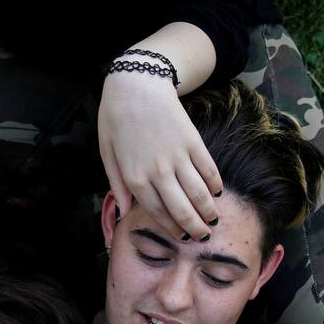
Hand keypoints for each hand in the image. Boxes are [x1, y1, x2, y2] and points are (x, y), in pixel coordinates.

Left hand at [97, 72, 221, 241]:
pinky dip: (215, 184)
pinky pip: (208, 170)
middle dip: (195, 229)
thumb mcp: (107, 153)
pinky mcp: (193, 142)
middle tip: (203, 238)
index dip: (172, 229)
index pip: (158, 213)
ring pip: (199, 194)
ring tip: (214, 221)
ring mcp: (178, 157)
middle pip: (182, 210)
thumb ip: (117, 185)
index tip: (181, 237)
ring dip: (209, 211)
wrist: (137, 85)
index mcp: (135, 178)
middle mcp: (158, 172)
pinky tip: (216, 193)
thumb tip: (124, 212)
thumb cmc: (116, 119)